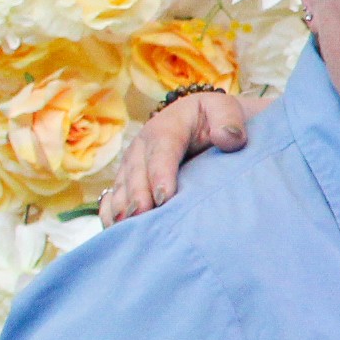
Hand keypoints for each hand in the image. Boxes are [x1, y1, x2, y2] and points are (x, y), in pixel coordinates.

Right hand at [100, 90, 250, 223]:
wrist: (205, 121)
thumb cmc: (215, 119)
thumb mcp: (225, 110)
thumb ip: (228, 120)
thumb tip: (227, 138)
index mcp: (167, 126)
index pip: (162, 149)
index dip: (160, 173)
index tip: (164, 197)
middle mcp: (143, 145)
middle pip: (137, 171)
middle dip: (137, 196)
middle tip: (141, 217)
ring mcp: (133, 163)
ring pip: (122, 186)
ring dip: (122, 207)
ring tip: (125, 228)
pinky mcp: (127, 179)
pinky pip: (113, 195)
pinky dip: (110, 212)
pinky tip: (114, 230)